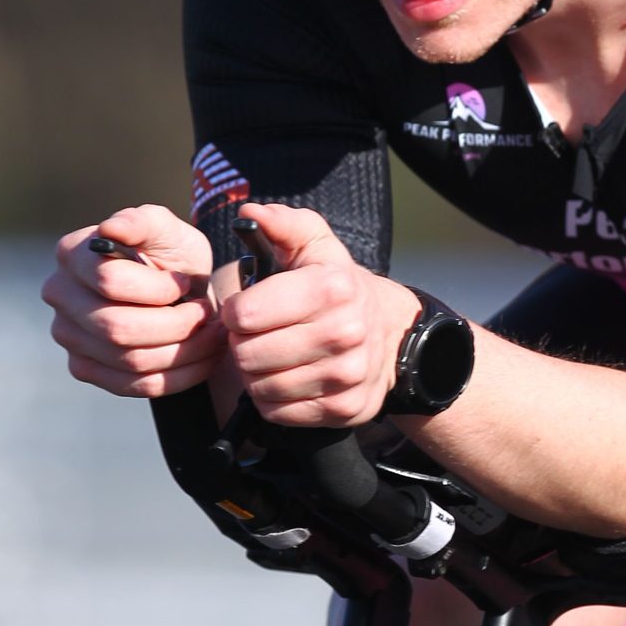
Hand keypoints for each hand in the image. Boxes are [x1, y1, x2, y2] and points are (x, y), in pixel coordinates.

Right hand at [42, 205, 221, 396]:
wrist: (181, 291)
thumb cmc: (171, 255)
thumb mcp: (167, 229)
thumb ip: (143, 222)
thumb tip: (111, 229)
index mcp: (72, 254)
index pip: (110, 282)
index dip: (159, 289)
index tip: (186, 283)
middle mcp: (60, 295)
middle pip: (118, 328)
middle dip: (176, 326)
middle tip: (206, 315)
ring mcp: (68, 336)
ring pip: (131, 361)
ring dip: (184, 352)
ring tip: (212, 334)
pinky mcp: (85, 369)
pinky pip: (135, 386)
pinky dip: (179, 376)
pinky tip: (202, 357)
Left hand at [220, 203, 419, 426]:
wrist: (392, 335)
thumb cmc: (339, 288)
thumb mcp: (316, 246)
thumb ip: (283, 224)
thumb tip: (251, 212)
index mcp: (332, 288)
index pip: (244, 314)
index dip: (234, 312)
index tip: (246, 310)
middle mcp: (345, 333)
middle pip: (248, 354)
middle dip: (241, 345)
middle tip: (255, 337)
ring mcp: (346, 376)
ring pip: (260, 387)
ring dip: (255, 374)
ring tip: (269, 357)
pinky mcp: (343, 409)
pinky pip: (278, 412)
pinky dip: (272, 399)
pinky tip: (285, 378)